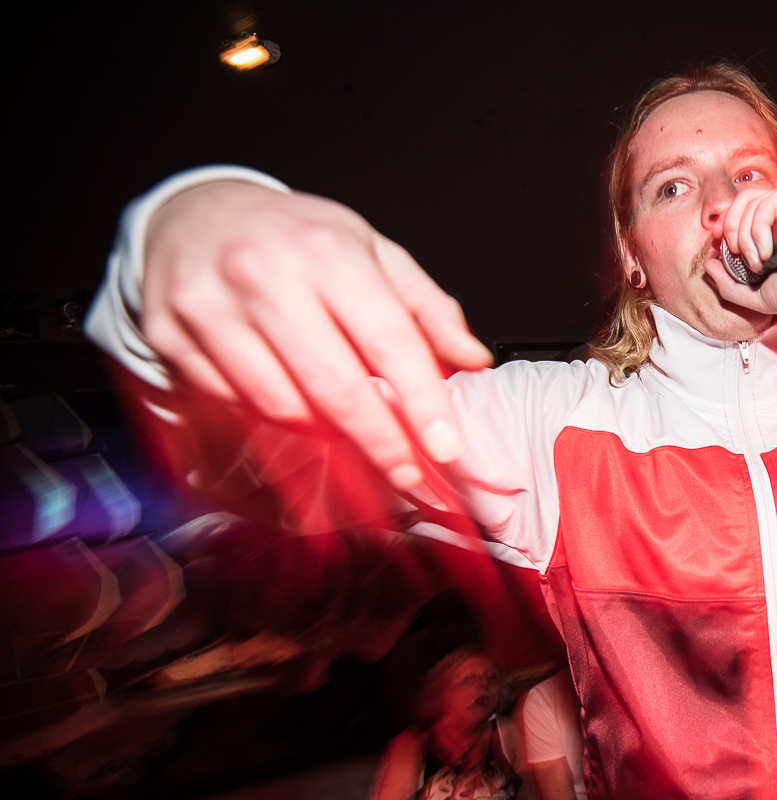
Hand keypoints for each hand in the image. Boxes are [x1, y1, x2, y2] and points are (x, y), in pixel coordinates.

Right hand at [142, 180, 493, 490]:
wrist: (196, 212)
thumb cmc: (295, 238)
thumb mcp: (372, 251)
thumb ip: (426, 307)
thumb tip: (471, 359)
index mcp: (326, 251)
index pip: (388, 340)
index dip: (421, 402)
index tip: (446, 446)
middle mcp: (264, 275)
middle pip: (333, 387)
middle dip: (379, 442)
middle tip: (407, 473)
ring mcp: (210, 307)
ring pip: (279, 405)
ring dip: (321, 433)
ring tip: (345, 430)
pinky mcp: (170, 336)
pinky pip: (231, 405)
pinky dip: (267, 419)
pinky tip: (289, 407)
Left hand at [702, 177, 776, 322]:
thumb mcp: (757, 296)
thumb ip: (728, 284)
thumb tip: (708, 265)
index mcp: (774, 225)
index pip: (740, 209)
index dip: (726, 224)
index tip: (723, 246)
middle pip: (741, 200)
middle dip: (731, 230)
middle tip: (739, 255)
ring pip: (751, 199)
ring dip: (745, 235)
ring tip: (759, 260)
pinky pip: (769, 200)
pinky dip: (759, 228)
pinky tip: (768, 251)